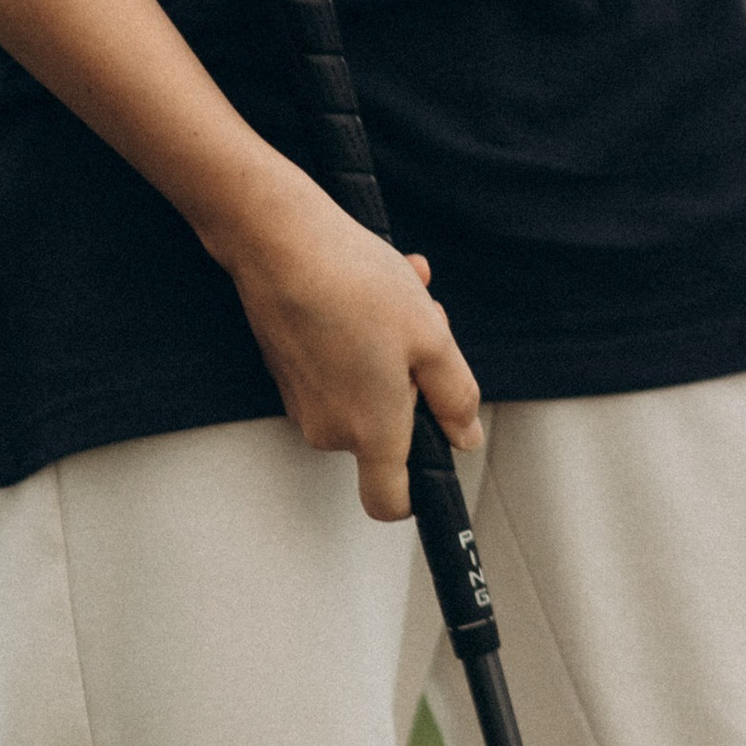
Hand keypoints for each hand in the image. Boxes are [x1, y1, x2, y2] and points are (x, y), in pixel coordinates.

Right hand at [222, 172, 482, 522]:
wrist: (279, 243)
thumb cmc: (355, 286)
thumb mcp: (431, 336)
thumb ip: (455, 396)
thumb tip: (465, 435)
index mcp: (370, 432)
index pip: (389, 502)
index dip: (417, 489)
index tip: (437, 444)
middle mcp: (329, 429)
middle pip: (387, 427)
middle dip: (415, 379)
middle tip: (426, 324)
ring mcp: (302, 400)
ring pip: (366, 387)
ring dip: (392, 346)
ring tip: (400, 291)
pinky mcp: (287, 369)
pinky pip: (339, 366)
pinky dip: (360, 335)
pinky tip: (369, 286)